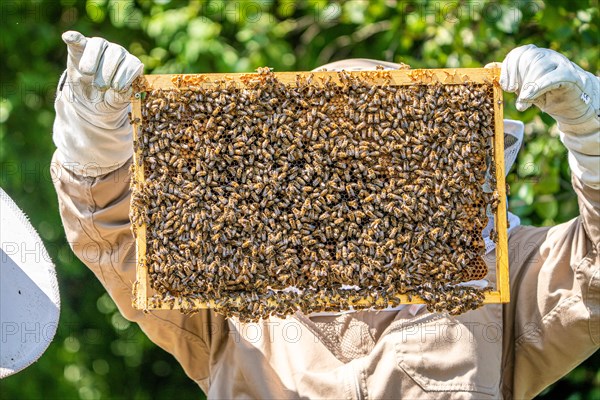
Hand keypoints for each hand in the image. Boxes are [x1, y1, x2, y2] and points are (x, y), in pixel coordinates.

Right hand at [62, 30, 142, 113]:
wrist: (88, 99)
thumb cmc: (106, 98)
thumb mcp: (114, 102)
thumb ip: (120, 97)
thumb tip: (125, 89)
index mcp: (129, 65)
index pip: (132, 63)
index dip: (126, 75)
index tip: (116, 88)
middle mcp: (116, 52)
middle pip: (116, 52)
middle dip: (108, 71)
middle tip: (99, 87)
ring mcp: (99, 46)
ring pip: (98, 43)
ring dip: (92, 59)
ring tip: (87, 73)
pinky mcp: (80, 46)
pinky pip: (78, 39)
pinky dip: (74, 37)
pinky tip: (67, 37)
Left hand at [500, 45, 598, 188]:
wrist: (571, 103)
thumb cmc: (546, 93)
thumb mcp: (523, 86)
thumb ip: (509, 77)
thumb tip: (489, 67)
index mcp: (534, 56)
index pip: (518, 53)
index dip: (508, 68)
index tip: (506, 86)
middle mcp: (546, 55)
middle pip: (527, 58)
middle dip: (516, 76)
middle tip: (513, 91)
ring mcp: (559, 63)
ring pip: (538, 66)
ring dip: (527, 85)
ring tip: (524, 100)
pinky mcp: (568, 74)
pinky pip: (551, 76)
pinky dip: (537, 87)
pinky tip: (529, 96)